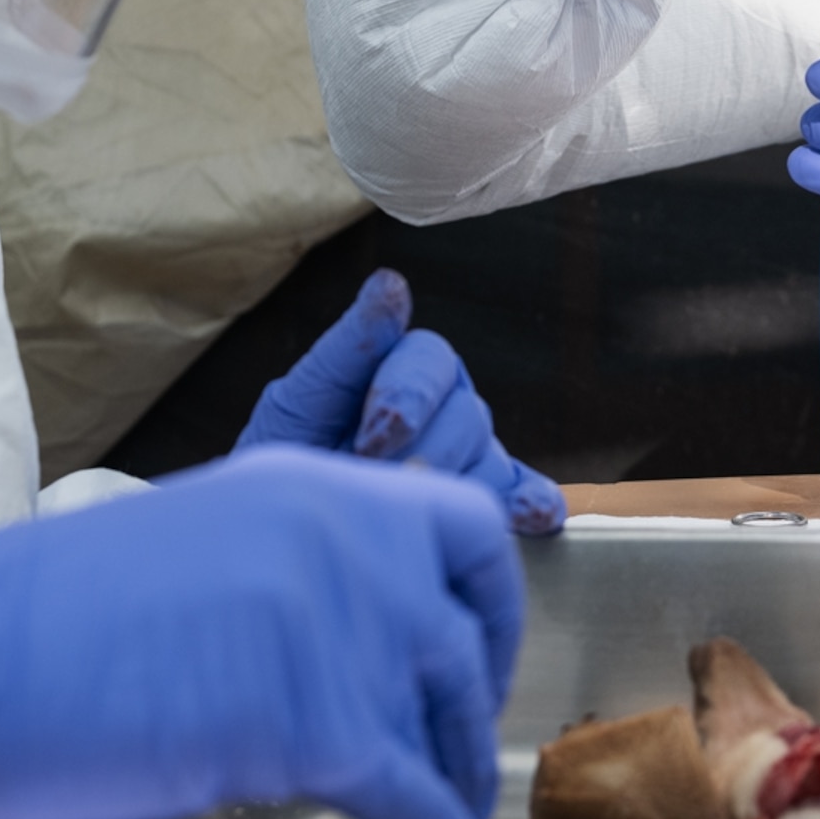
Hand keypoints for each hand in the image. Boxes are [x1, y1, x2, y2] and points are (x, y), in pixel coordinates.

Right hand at [0, 446, 524, 818]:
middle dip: (473, 697)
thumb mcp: (198, 540)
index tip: (472, 652)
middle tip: (453, 740)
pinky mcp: (311, 719)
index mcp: (308, 483)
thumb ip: (290, 564)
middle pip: (467, 625)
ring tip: (432, 805)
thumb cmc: (47, 618)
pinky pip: (412, 787)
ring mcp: (333, 622)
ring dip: (451, 769)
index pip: (463, 523)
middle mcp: (340, 536)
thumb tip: (355, 631)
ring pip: (447, 711)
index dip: (488, 599)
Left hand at [239, 270, 565, 535]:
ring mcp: (474, 457)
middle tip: (383, 488)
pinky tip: (527, 518)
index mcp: (408, 368)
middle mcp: (449, 407)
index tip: (371, 439)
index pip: (431, 358)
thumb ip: (349, 346)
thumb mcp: (299, 401)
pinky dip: (532, 504)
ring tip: (417, 523)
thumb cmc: (287, 462)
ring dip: (457, 493)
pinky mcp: (488, 507)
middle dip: (425, 455)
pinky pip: (524, 496)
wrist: (287, 537)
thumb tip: (391, 282)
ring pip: (492, 462)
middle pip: (468, 415)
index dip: (407, 396)